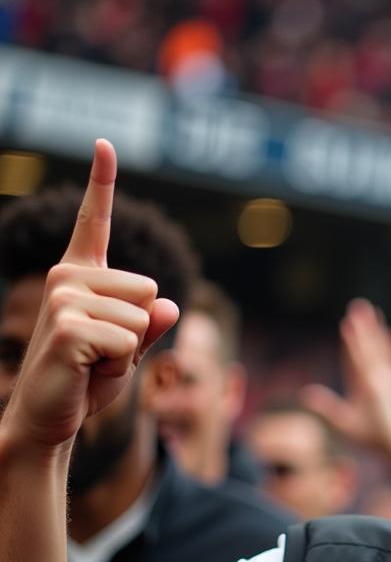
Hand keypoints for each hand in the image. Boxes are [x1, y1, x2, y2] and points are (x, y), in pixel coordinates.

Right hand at [2, 140, 178, 451]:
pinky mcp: (67, 326)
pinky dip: (121, 366)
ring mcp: (63, 298)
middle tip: (102, 354)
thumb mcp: (132, 348)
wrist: (50, 417)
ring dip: (129, 353)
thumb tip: (168, 304)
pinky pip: (131, 342)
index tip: (105, 143)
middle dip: (139, 334)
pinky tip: (88, 372)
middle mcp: (68, 276)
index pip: (97, 221)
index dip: (102, 181)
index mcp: (82, 274)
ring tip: (94, 364)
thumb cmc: (89, 379)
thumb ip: (152, 324)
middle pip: (150, 293)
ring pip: (143, 320)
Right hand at [301, 298, 390, 472]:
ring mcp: (390, 379)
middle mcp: (380, 380)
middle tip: (358, 306)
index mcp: (367, 389)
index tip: (347, 323)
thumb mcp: (346, 426)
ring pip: (382, 349)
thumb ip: (327, 409)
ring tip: (373, 311)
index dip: (351, 341)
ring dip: (376, 330)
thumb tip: (306, 394)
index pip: (356, 360)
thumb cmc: (371, 438)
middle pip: (369, 348)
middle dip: (363, 326)